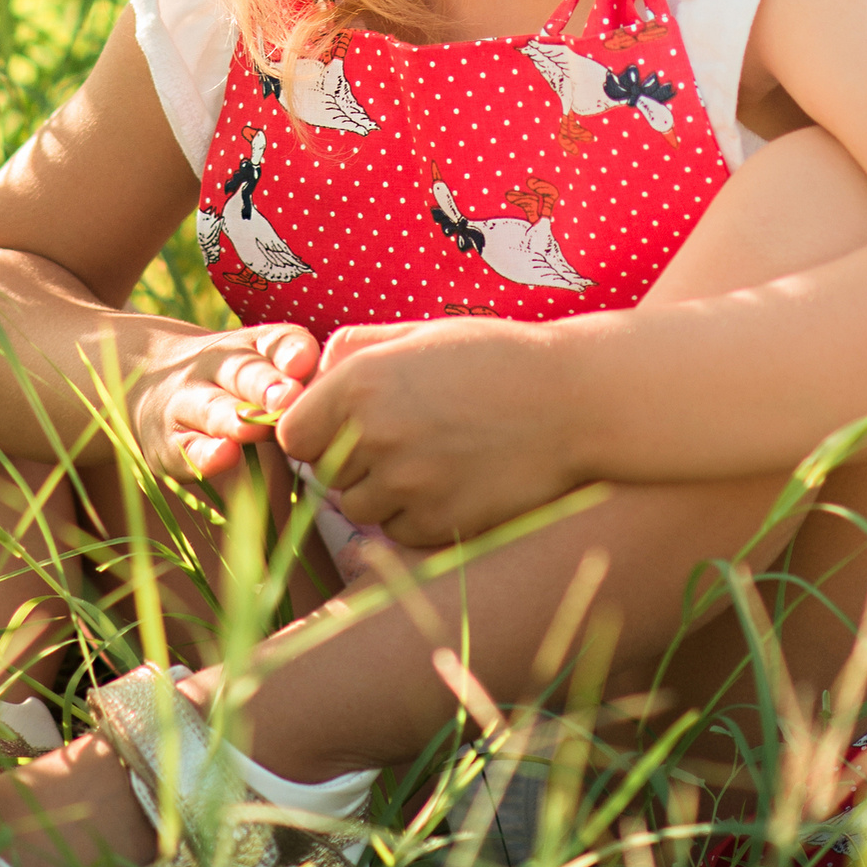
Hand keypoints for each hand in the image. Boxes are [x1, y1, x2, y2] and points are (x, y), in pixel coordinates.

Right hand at [128, 319, 321, 486]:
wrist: (145, 376)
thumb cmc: (234, 382)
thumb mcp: (261, 365)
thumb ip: (301, 380)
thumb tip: (359, 403)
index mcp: (251, 346)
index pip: (275, 342)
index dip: (290, 352)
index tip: (305, 361)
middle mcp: (217, 366)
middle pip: (243, 372)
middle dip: (266, 385)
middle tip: (289, 397)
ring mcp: (189, 401)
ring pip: (212, 408)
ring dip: (234, 418)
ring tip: (253, 427)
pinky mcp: (168, 441)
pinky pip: (186, 447)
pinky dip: (203, 454)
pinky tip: (221, 457)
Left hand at [273, 318, 592, 546]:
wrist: (573, 400)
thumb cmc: (495, 358)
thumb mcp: (420, 334)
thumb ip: (356, 348)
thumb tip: (313, 373)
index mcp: (360, 382)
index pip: (293, 435)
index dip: (315, 434)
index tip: (344, 428)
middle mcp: (375, 435)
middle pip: (326, 477)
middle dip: (352, 463)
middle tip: (402, 438)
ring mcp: (408, 484)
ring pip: (361, 510)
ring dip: (384, 493)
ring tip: (431, 458)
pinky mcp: (440, 523)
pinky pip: (402, 532)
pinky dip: (418, 516)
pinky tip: (455, 481)